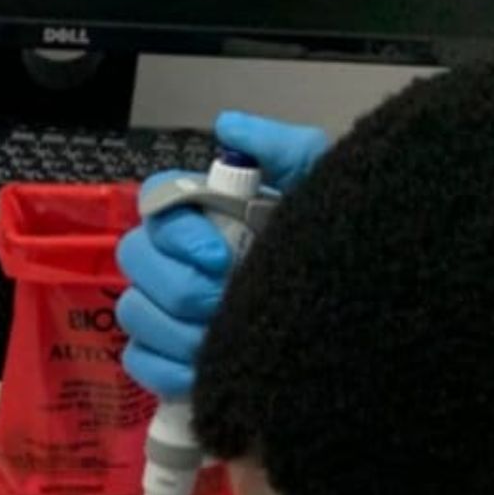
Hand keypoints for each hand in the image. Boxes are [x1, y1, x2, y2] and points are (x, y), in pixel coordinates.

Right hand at [116, 112, 329, 398]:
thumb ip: (285, 149)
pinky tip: (205, 369)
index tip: (220, 256)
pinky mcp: (162, 359)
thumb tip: (229, 125)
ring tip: (225, 338)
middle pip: (135, 260)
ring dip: (178, 329)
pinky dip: (168, 367)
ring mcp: (162, 311)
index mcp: (203, 215)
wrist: (358, 319)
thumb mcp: (323, 193)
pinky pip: (140, 361)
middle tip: (227, 300)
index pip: (157, 203)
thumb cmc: (333, 252)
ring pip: (136, 312)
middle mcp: (174, 259)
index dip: (178, 232)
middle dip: (181, 285)